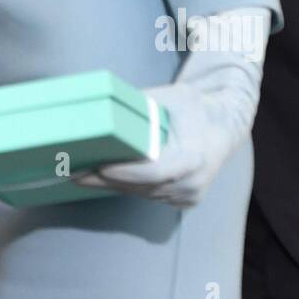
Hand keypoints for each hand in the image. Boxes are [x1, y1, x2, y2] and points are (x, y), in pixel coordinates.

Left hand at [73, 9, 268, 208]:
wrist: (225, 125)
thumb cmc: (195, 107)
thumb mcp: (171, 97)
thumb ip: (140, 107)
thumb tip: (103, 106)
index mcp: (193, 158)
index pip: (154, 171)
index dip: (125, 172)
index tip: (99, 167)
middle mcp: (192, 183)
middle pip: (141, 186)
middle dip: (105, 180)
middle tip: (73, 172)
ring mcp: (188, 196)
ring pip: (141, 193)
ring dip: (111, 185)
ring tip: (80, 175)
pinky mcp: (183, 201)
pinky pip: (148, 195)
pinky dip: (127, 186)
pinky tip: (102, 179)